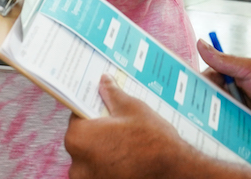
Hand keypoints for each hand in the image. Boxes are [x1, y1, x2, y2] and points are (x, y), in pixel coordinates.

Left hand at [66, 75, 192, 178]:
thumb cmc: (152, 141)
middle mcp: (77, 163)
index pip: (76, 118)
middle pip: (82, 141)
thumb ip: (112, 94)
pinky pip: (100, 174)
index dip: (92, 113)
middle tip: (118, 131)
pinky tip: (126, 162)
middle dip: (97, 135)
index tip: (103, 114)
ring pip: (90, 161)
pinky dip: (109, 169)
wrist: (174, 171)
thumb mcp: (132, 109)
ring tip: (124, 147)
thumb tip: (104, 81)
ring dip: (102, 155)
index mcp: (79, 137)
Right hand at [198, 40, 250, 142]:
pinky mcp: (242, 133)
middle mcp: (230, 97)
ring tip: (203, 129)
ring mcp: (235, 115)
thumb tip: (200, 43)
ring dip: (210, 124)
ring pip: (214, 120)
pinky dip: (222, 137)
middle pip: (206, 102)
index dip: (194, 87)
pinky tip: (217, 141)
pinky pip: (227, 136)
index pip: (204, 82)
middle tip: (192, 114)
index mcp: (229, 79)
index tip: (183, 92)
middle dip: (200, 107)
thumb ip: (225, 60)